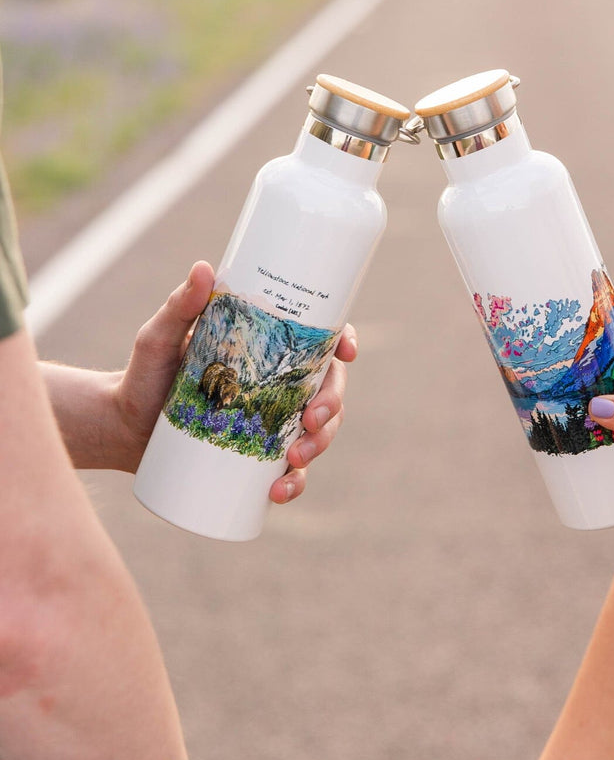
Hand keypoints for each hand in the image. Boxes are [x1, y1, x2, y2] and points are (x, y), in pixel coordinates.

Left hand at [113, 262, 355, 504]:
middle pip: (328, 388)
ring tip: (294, 460)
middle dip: (333, 406)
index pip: (319, 340)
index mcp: (267, 347)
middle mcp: (277, 383)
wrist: (121, 425)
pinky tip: (280, 491)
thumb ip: (179, 305)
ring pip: (318, 431)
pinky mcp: (257, 456)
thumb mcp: (159, 337)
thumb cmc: (144, 373)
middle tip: (312, 420)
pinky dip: (293, 484)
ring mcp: (270, 421)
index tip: (346, 352)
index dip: (344, 342)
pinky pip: (290, 472)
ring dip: (319, 446)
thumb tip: (202, 268)